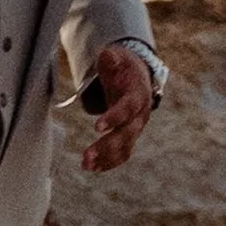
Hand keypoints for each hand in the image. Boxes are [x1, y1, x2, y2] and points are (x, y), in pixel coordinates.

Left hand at [77, 41, 159, 175]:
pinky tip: (92, 168)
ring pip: (125, 147)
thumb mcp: (117, 57)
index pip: (128, 108)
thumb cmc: (123, 67)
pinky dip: (108, 162)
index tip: (97, 127)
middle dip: (107, 146)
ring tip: (86, 165)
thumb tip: (109, 56)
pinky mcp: (129, 136)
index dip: (114, 117)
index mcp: (138, 94)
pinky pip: (122, 153)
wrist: (136, 76)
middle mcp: (140, 115)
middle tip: (87, 155)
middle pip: (127, 134)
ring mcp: (136, 128)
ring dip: (106, 158)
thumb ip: (112, 58)